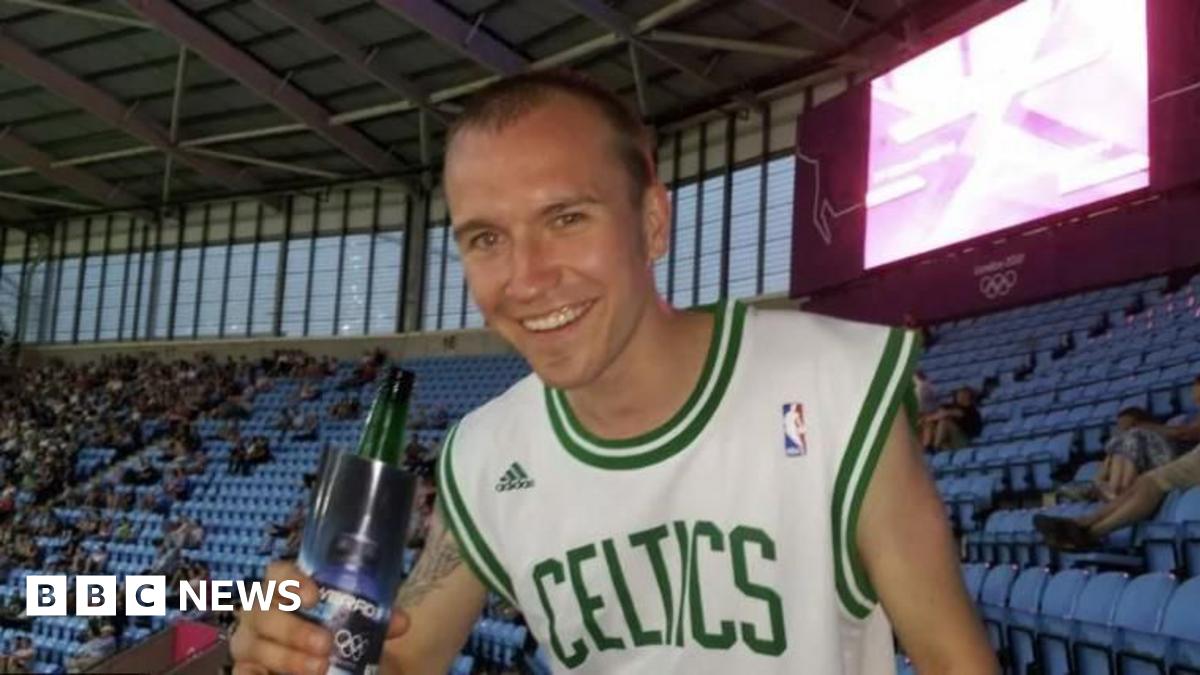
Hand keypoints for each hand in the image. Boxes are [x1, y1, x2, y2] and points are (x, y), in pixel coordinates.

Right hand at [229, 561, 411, 674]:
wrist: (321, 661)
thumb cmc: (332, 631)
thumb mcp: (354, 623)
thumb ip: (376, 619)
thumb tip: (401, 622)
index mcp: (284, 589)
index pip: (277, 573)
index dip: (291, 581)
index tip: (314, 596)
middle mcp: (260, 610)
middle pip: (264, 610)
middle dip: (294, 629)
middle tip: (325, 645)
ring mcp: (248, 641)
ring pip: (254, 645)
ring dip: (287, 657)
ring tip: (318, 669)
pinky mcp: (245, 667)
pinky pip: (243, 672)